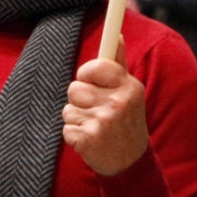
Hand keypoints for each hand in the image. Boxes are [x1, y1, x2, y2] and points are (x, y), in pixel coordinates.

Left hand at [63, 38, 149, 176]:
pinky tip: (90, 140)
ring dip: (77, 118)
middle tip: (96, 110)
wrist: (130, 161)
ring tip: (95, 126)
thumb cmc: (126, 120)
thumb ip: (118, 63)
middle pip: (74, 88)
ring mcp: (103, 122)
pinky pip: (66, 128)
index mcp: (128, 87)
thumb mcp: (129, 91)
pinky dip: (74, 135)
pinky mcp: (88, 140)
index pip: (94, 66)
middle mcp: (117, 103)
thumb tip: (116, 35)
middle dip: (80, 99)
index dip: (87, 74)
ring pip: (68, 109)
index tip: (92, 82)